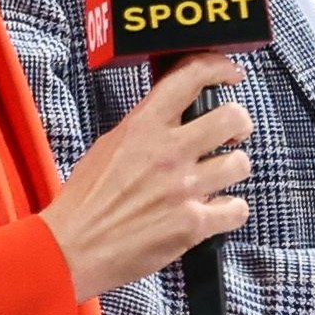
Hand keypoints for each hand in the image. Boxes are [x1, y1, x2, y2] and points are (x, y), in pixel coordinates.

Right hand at [45, 56, 252, 301]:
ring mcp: (184, 189)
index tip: (230, 74)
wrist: (73, 247)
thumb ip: (145, 128)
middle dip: (240, 124)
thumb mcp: (109, 146)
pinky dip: (230, 211)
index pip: (192, 76)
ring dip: (232, 170)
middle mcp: (168, 152)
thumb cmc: (86, 200)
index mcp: (144, 126)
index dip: (219, 67)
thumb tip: (173, 116)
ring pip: (241, 164)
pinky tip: (214, 211)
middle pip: (233, 117)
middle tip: (232, 135)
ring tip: (216, 179)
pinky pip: (238, 209)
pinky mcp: (192, 225)